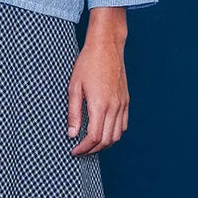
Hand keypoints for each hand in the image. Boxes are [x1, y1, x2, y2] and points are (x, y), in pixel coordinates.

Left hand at [68, 13, 129, 154]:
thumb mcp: (74, 88)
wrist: (107, 47)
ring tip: (90, 144)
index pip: (94, 137)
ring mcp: (122, 104)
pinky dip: (114, 134)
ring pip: (116, 135)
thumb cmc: (88, 63)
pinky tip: (103, 132)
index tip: (74, 151)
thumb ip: (73, 113)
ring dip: (104, 144)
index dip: (83, 148)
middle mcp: (114, 107)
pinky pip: (123, 125)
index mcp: (100, 105)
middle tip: (80, 151)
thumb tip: (72, 134)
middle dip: (92, 150)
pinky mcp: (126, 101)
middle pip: (106, 140)